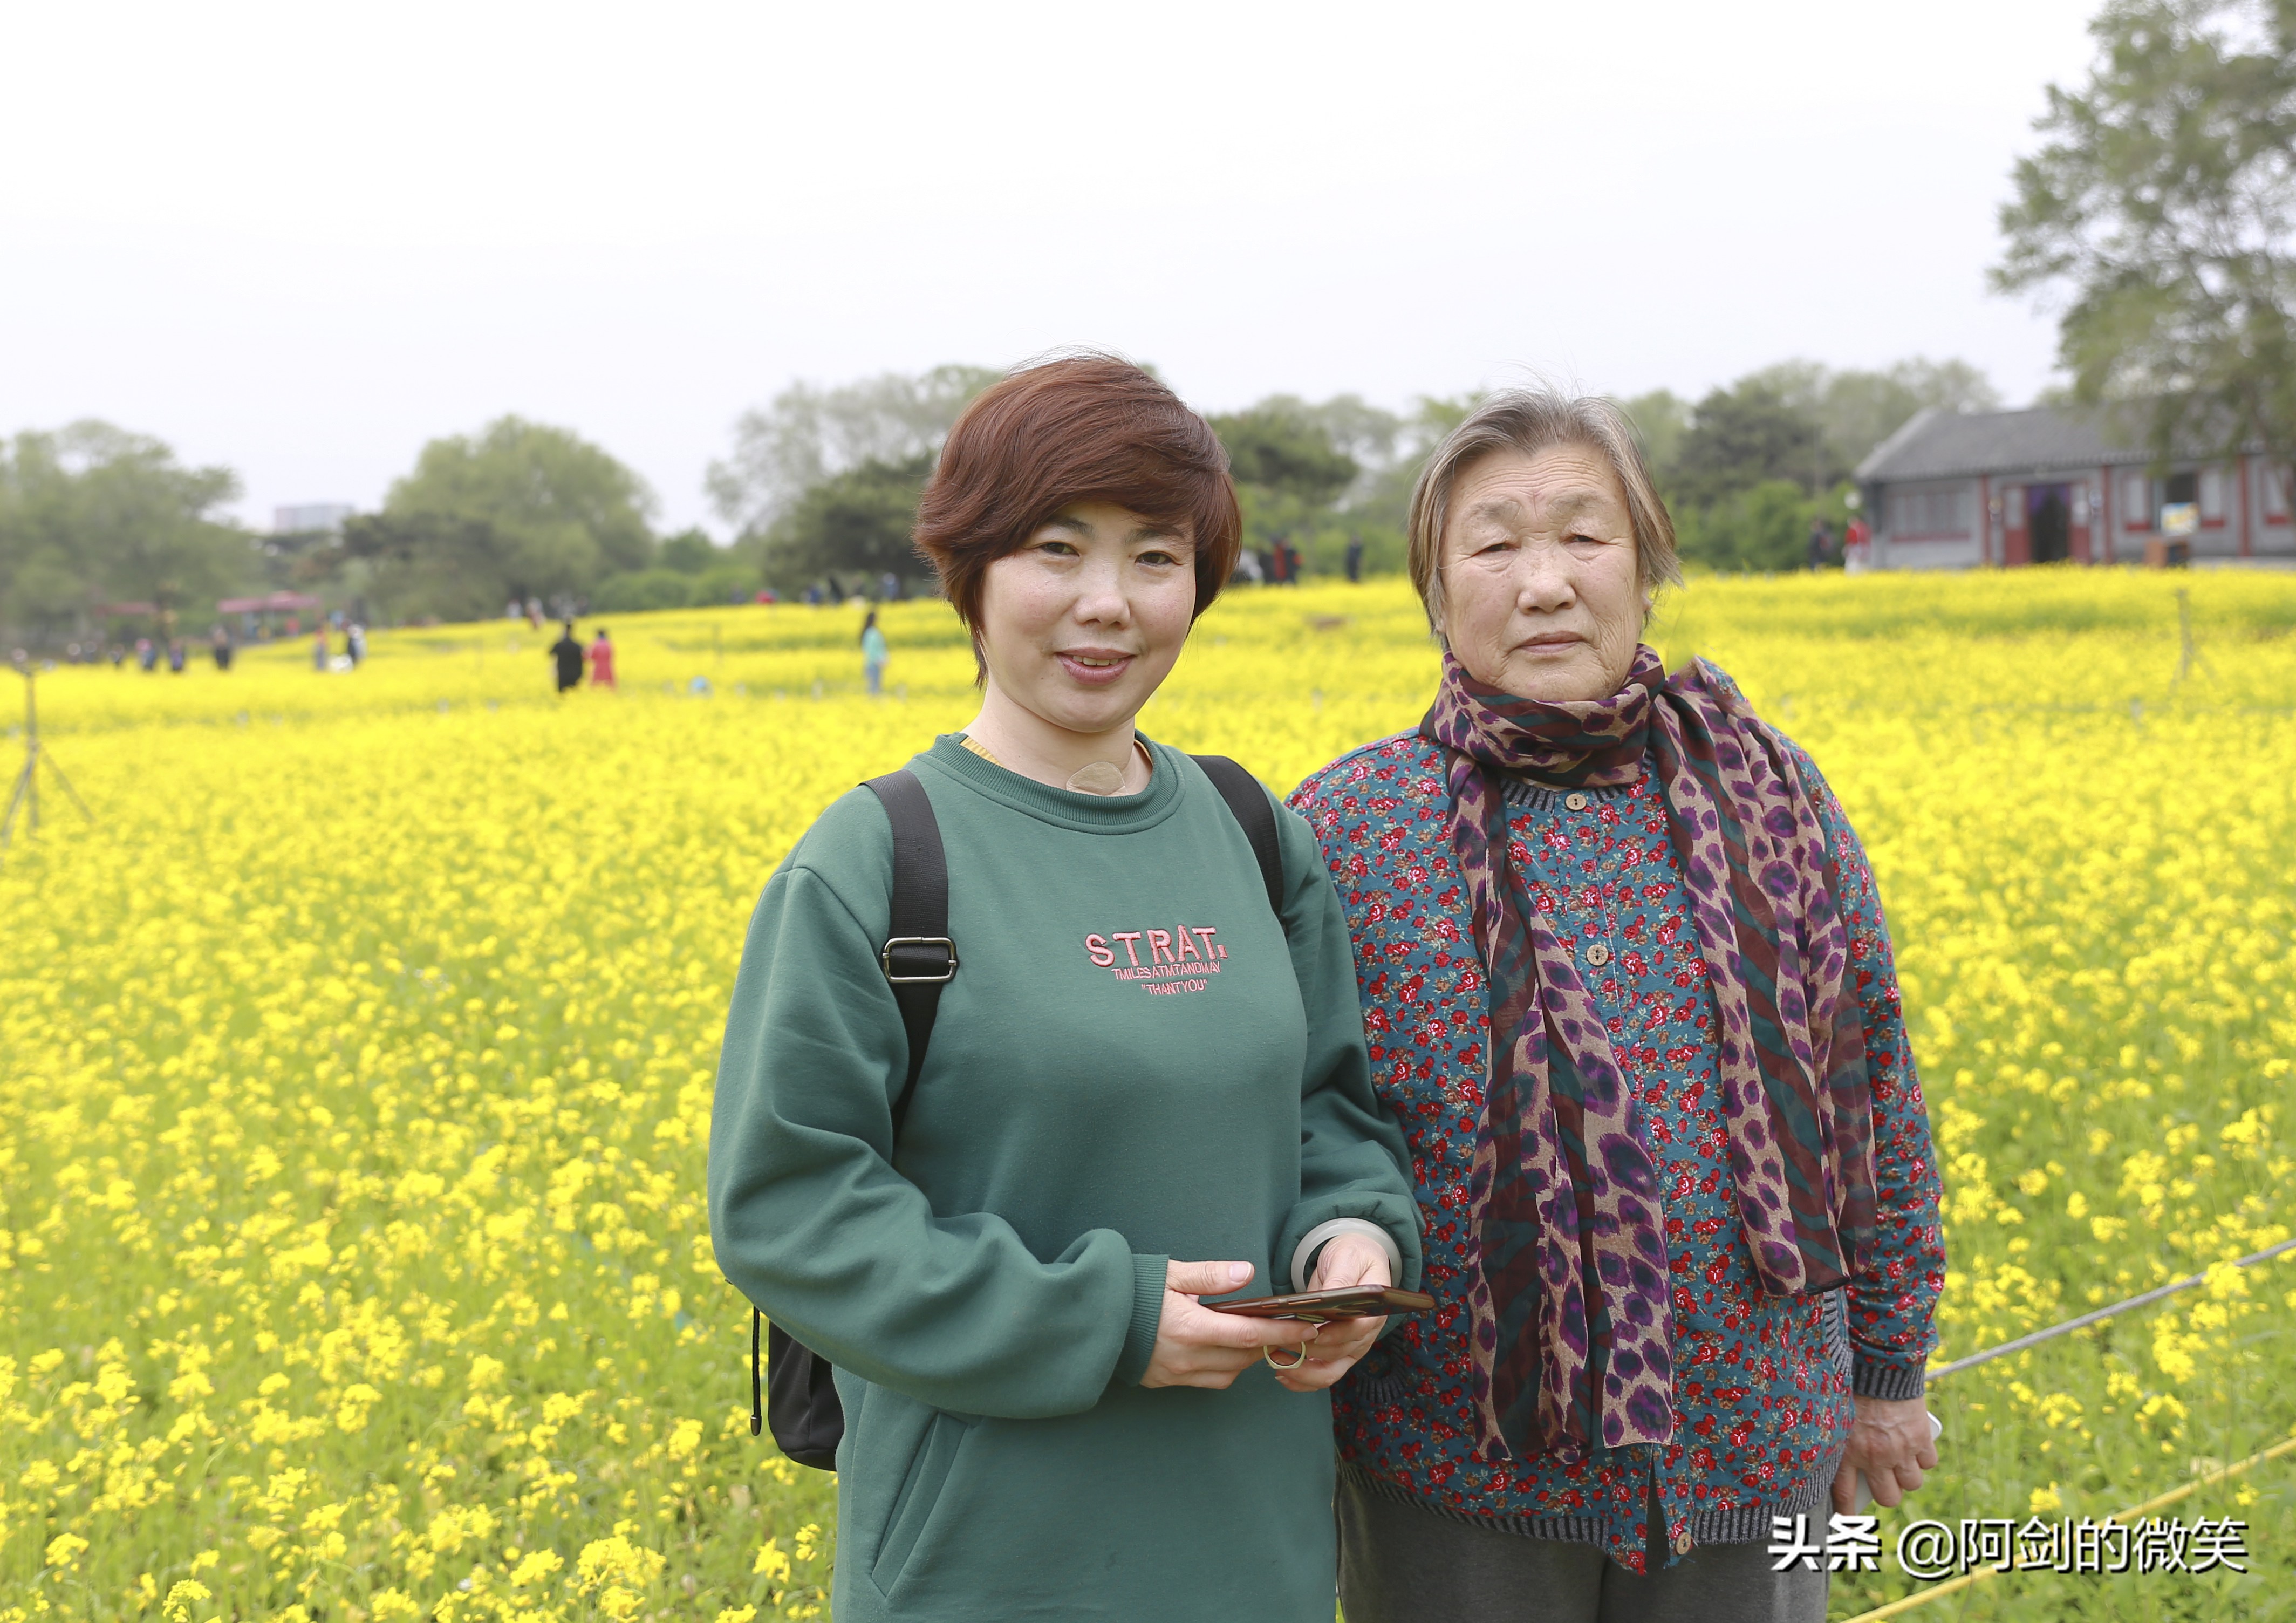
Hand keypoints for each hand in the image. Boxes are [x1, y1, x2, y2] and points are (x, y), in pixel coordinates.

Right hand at [1139, 1261, 1316, 1390]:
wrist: (1087, 1318)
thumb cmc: (1129, 1289)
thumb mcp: (1169, 1273)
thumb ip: (1209, 1276)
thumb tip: (1246, 1273)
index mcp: (1190, 1327)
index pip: (1250, 1336)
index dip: (1284, 1333)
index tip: (1309, 1329)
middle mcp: (1186, 1357)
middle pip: (1244, 1358)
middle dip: (1268, 1345)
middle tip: (1283, 1326)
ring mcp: (1174, 1373)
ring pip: (1227, 1373)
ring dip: (1245, 1357)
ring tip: (1248, 1335)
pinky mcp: (1163, 1381)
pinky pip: (1206, 1380)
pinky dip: (1222, 1367)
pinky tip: (1219, 1348)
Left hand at [1271, 1235, 1391, 1393]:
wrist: (1353, 1262)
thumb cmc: (1352, 1257)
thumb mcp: (1347, 1257)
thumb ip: (1340, 1277)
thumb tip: (1330, 1295)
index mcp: (1373, 1310)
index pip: (1358, 1329)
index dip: (1336, 1334)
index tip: (1312, 1333)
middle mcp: (1364, 1335)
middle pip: (1339, 1353)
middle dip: (1308, 1351)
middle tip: (1278, 1341)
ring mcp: (1351, 1348)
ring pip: (1329, 1372)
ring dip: (1302, 1371)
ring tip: (1275, 1361)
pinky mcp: (1336, 1354)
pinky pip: (1321, 1375)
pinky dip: (1302, 1380)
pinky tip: (1282, 1372)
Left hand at [1831, 1395, 1938, 1512]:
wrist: (1881, 1364)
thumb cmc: (1854, 1387)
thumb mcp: (1836, 1416)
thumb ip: (1841, 1441)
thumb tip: (1847, 1462)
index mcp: (1847, 1451)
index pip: (1844, 1494)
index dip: (1846, 1512)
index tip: (1847, 1520)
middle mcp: (1874, 1456)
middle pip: (1888, 1498)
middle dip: (1888, 1492)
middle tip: (1885, 1479)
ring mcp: (1900, 1450)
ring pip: (1912, 1483)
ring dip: (1907, 1474)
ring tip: (1900, 1458)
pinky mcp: (1921, 1439)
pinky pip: (1929, 1463)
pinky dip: (1924, 1456)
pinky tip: (1916, 1443)